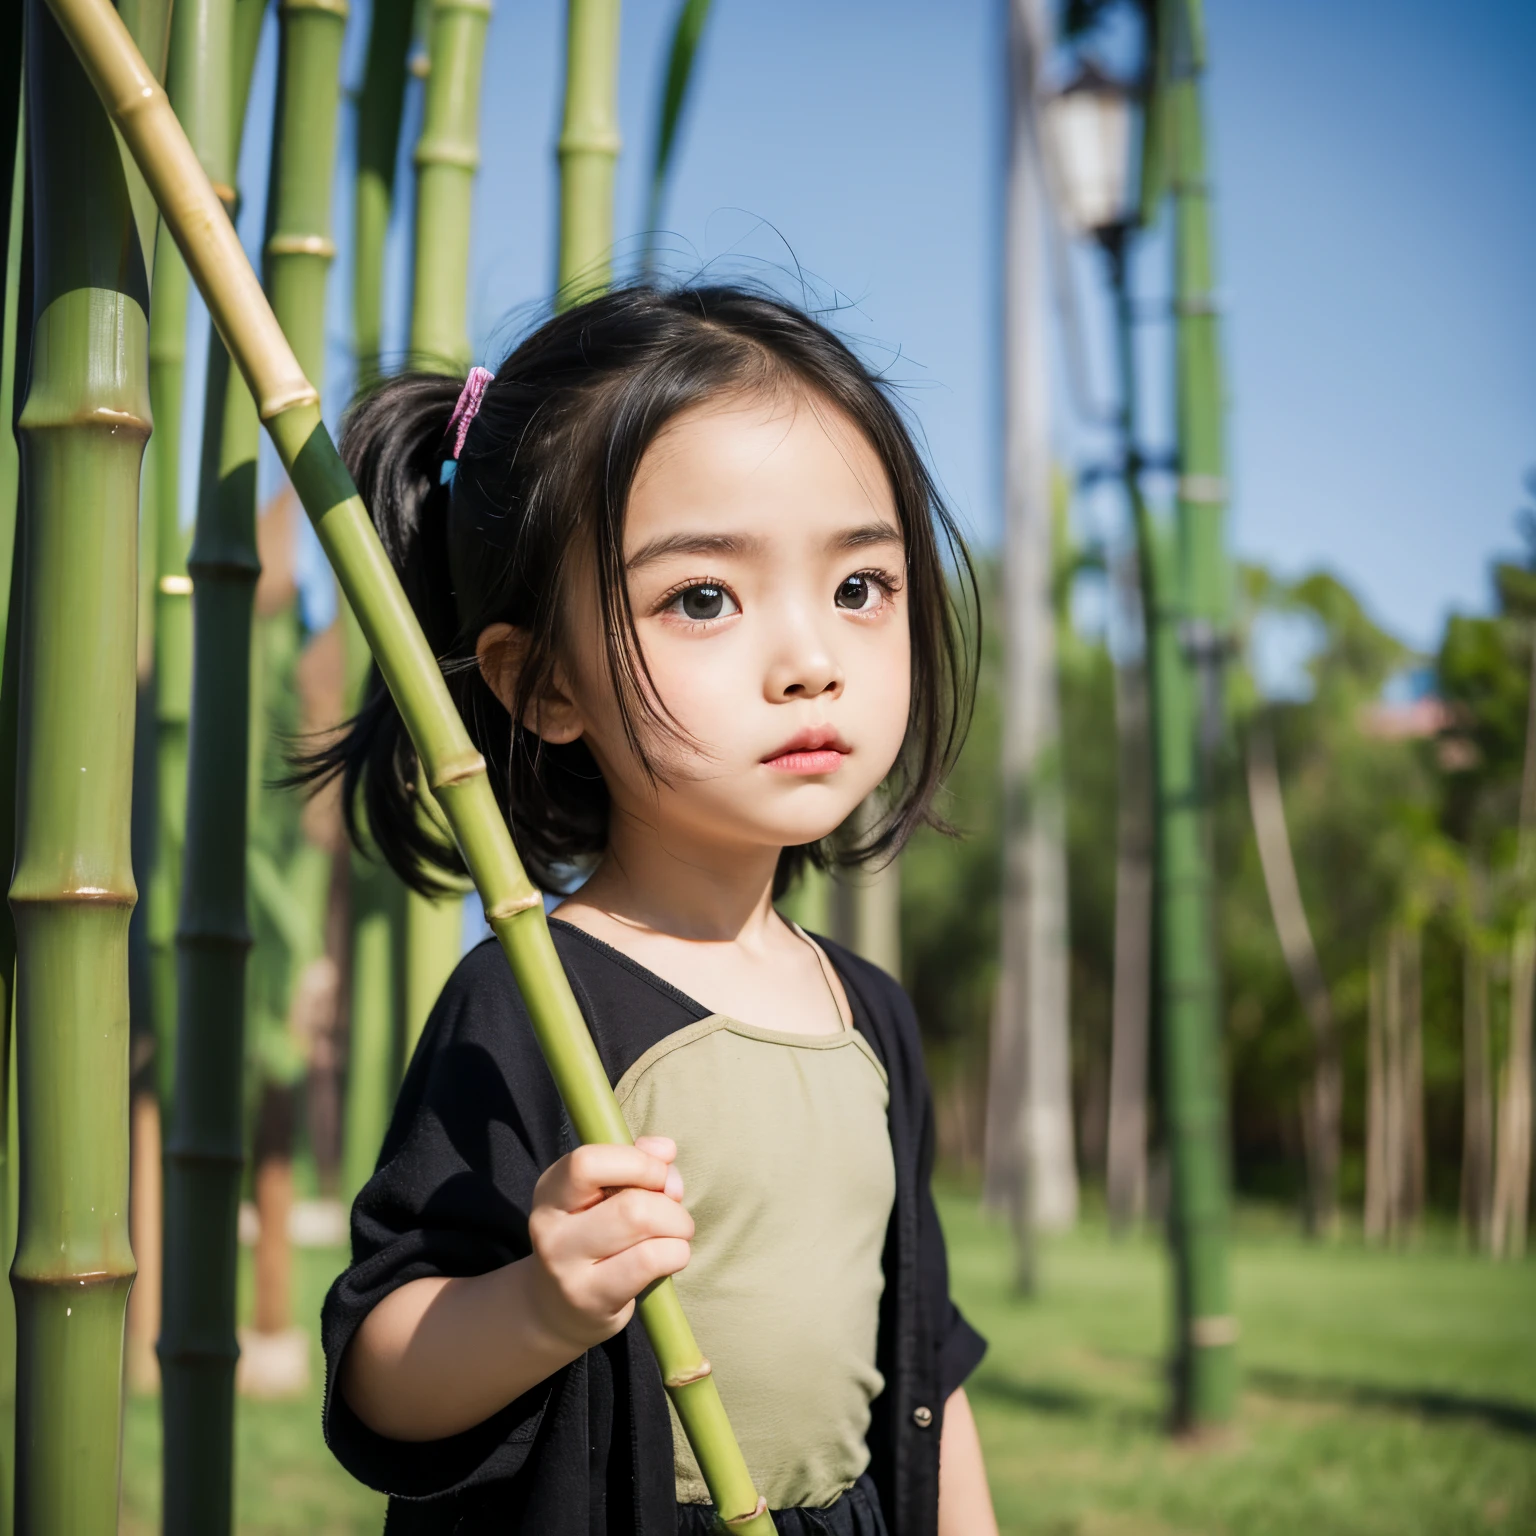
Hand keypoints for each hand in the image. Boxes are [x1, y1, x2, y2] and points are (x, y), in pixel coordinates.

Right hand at [526, 1135, 692, 1350]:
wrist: (558, 1308)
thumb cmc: (594, 1239)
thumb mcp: (603, 1194)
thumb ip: (635, 1162)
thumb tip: (665, 1150)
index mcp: (551, 1190)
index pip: (589, 1162)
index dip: (639, 1162)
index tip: (660, 1173)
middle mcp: (550, 1227)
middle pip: (629, 1202)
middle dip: (668, 1203)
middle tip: (675, 1212)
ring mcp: (566, 1267)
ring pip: (641, 1227)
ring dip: (677, 1226)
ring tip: (677, 1234)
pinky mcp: (591, 1298)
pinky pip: (649, 1262)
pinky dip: (677, 1252)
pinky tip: (673, 1257)